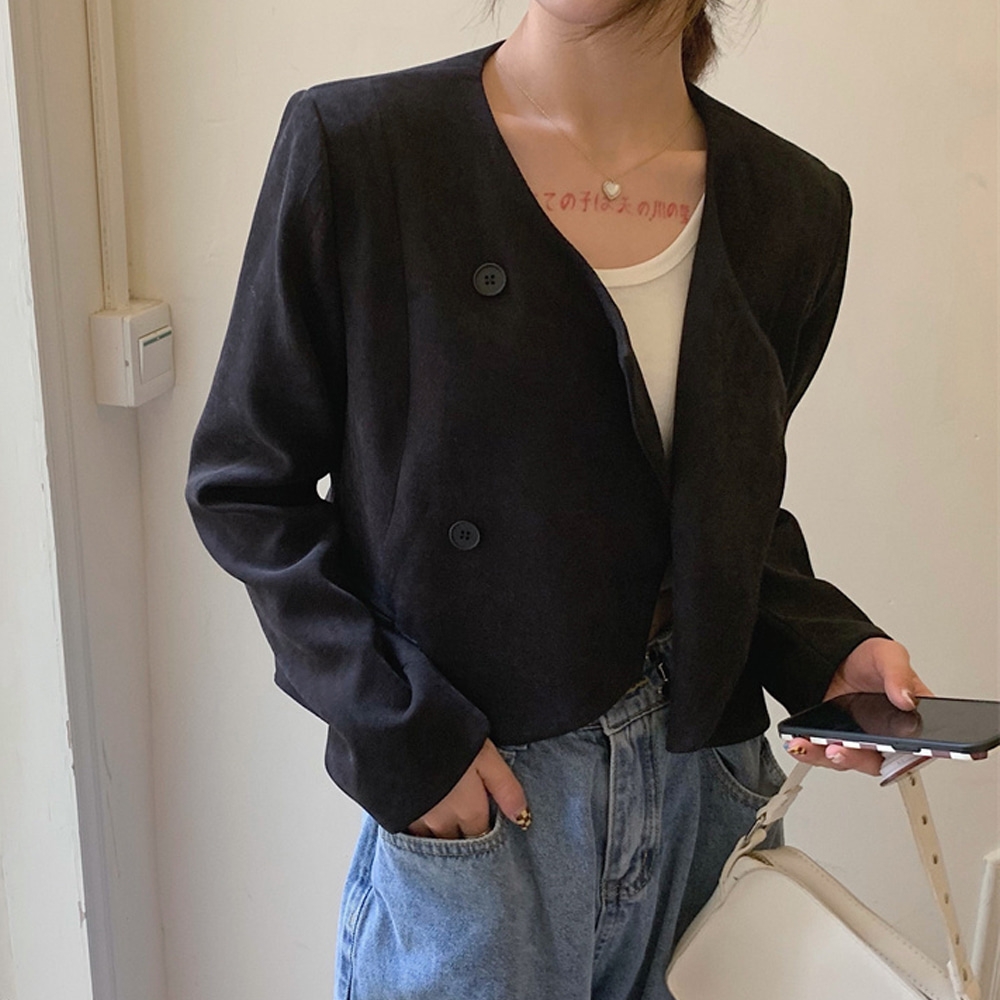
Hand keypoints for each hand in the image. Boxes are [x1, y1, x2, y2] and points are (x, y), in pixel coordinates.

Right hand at [406, 738, 529, 838]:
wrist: (400, 725)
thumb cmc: (448, 736)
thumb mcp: (486, 756)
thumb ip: (506, 789)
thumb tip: (522, 819)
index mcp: (468, 812)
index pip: (482, 835)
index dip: (485, 827)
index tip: (484, 816)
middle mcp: (443, 824)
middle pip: (458, 841)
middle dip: (463, 835)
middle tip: (464, 815)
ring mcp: (417, 821)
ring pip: (433, 840)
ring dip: (440, 833)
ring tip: (443, 813)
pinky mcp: (396, 814)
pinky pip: (411, 833)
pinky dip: (418, 828)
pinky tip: (421, 810)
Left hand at [783, 637, 933, 775]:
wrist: (835, 655)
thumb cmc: (868, 658)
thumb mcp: (889, 656)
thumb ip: (900, 675)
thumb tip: (908, 700)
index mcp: (910, 719)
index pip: (917, 746)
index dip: (908, 756)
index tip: (892, 752)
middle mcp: (887, 736)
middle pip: (879, 761)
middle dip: (857, 758)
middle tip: (840, 750)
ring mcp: (859, 740)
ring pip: (849, 760)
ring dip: (828, 757)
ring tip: (810, 746)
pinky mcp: (834, 740)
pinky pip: (824, 754)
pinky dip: (811, 752)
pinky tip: (799, 742)